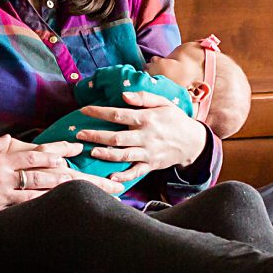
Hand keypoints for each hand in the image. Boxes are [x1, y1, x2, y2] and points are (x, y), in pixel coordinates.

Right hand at [0, 135, 119, 221]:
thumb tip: (9, 139)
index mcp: (0, 160)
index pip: (35, 155)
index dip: (58, 152)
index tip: (76, 151)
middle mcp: (5, 176)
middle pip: (44, 174)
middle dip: (71, 175)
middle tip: (88, 176)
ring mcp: (1, 194)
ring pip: (38, 192)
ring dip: (63, 192)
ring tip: (84, 193)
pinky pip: (22, 209)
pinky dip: (41, 208)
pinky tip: (57, 210)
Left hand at [71, 91, 208, 185]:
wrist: (193, 141)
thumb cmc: (175, 119)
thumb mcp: (163, 102)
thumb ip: (143, 97)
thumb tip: (123, 95)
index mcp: (147, 119)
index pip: (119, 115)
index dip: (100, 113)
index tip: (84, 110)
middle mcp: (146, 136)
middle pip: (117, 137)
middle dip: (96, 136)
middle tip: (79, 135)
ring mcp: (148, 152)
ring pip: (124, 155)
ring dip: (106, 155)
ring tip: (92, 152)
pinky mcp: (151, 165)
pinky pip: (136, 172)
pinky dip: (124, 176)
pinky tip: (111, 177)